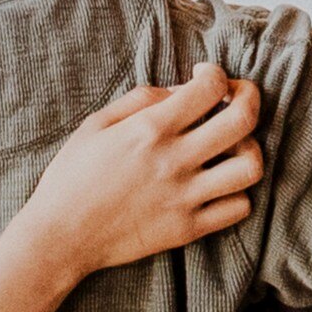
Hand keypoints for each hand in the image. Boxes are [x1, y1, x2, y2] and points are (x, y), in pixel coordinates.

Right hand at [8, 66, 265, 274]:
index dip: (216, 74)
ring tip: (232, 146)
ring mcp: (185, 197)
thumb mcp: (96, 124)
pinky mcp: (188, 229)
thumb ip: (142, 100)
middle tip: (237, 97)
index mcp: (150, 129)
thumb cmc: (72, 176)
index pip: (210, 87)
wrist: (60, 237)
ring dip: (249, 148)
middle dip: (250, 98)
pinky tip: (220, 183)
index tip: (205, 77)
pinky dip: (238, 192)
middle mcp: (174, 160)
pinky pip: (239, 208)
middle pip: (243, 120)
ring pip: (251, 167)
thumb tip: (182, 90)